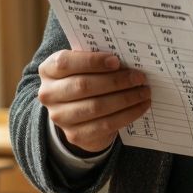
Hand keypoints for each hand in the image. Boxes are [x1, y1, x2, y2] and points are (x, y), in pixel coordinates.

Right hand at [37, 50, 151, 153]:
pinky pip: (105, 124)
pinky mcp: (75, 135)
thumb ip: (95, 59)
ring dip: (125, 98)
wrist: (75, 112)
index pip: (66, 63)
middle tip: (139, 77)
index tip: (117, 61)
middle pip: (83, 86)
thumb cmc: (83, 78)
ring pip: (96, 107)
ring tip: (144, 91)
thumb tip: (127, 57)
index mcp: (48, 70)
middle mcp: (48, 94)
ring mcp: (60, 117)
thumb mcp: (82, 66)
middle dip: (116, 81)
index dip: (92, 61)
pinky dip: (127, 114)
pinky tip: (141, 106)